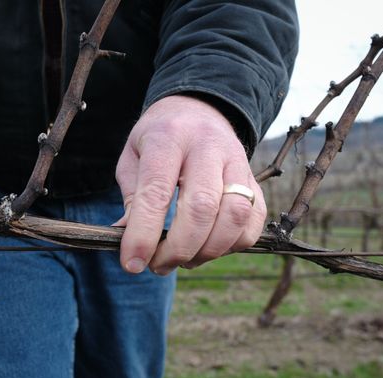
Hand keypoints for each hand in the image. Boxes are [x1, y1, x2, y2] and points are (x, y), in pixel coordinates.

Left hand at [115, 95, 265, 273]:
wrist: (198, 109)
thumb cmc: (158, 139)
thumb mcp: (133, 158)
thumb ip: (131, 198)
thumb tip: (127, 241)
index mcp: (168, 138)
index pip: (157, 192)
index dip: (144, 234)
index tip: (133, 263)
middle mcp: (207, 146)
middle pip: (201, 208)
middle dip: (178, 249)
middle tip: (158, 265)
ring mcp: (237, 161)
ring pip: (234, 216)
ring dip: (207, 251)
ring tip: (183, 259)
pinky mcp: (255, 178)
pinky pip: (254, 220)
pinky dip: (232, 244)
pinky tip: (208, 246)